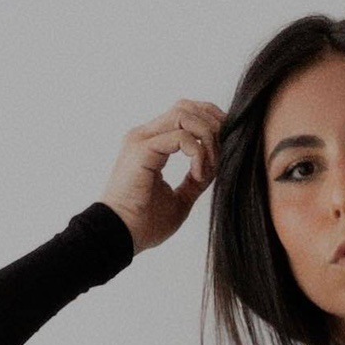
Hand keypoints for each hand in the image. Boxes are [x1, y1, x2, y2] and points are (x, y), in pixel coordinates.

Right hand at [98, 98, 227, 252]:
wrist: (120, 237)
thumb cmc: (144, 223)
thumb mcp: (180, 199)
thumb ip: (195, 180)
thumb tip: (213, 168)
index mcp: (151, 144)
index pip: (184, 114)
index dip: (209, 123)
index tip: (224, 147)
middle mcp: (145, 136)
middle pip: (186, 107)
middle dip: (212, 124)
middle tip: (222, 153)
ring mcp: (142, 140)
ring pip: (185, 115)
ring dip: (206, 138)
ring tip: (207, 168)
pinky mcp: (142, 150)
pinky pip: (181, 137)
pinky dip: (197, 153)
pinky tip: (197, 175)